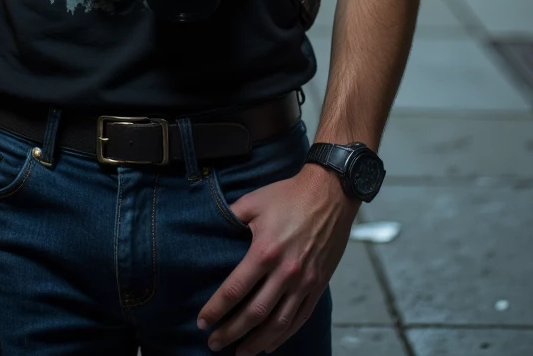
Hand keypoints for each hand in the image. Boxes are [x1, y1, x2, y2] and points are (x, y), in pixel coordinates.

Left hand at [197, 165, 356, 354]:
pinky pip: (299, 319)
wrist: (330, 192)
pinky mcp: (318, 285)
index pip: (234, 290)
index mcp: (264, 251)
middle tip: (214, 344)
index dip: (216, 309)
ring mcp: (304, 282)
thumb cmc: (290, 195)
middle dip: (231, 332)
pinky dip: (283, 336)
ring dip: (256, 342)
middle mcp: (285, 272)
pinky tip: (269, 345)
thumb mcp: (253, 201)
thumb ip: (230, 218)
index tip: (202, 321)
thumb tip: (209, 230)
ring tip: (239, 353)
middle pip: (253, 313)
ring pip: (277, 324)